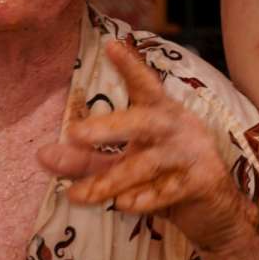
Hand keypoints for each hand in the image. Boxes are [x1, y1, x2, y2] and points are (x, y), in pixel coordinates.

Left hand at [37, 40, 255, 252]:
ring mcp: (193, 153)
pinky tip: (123, 205)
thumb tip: (42, 155)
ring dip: (109, 181)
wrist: (215, 213)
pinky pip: (166, 190)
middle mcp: (178, 126)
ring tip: (78, 196)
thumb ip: (87, 161)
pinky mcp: (202, 181)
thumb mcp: (124, 167)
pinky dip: (142, 199)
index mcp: (161, 113)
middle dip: (108, 127)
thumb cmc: (165, 180)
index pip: (145, 85)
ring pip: (145, 163)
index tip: (111, 46)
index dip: (130, 66)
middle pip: (143, 121)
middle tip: (75, 133)